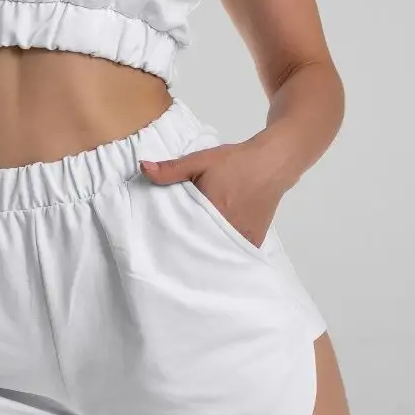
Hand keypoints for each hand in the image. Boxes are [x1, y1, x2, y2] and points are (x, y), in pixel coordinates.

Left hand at [139, 139, 285, 249]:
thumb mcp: (200, 160)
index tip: (158, 245)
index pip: (184, 233)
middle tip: (168, 252)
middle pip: (200, 247)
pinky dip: (221, 252)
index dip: (171, 239)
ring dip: (204, 252)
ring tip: (186, 255)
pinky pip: (232, 252)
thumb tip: (142, 168)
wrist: (272, 164)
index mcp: (212, 211)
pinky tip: (209, 251)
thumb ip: (171, 169)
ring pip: (216, 253)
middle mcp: (228, 229)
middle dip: (185, 248)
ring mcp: (242, 238)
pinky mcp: (253, 241)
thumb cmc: (235, 161)